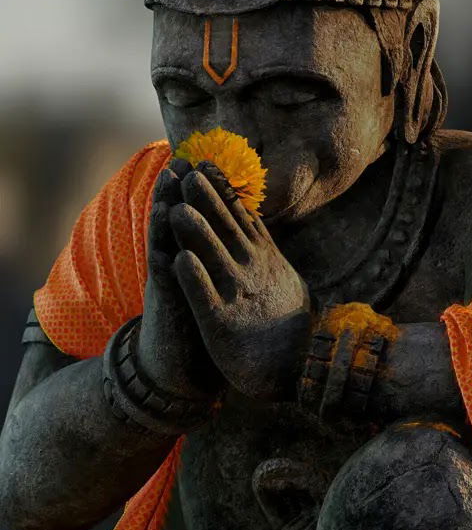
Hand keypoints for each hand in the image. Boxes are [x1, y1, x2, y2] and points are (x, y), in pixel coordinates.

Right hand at [136, 161, 220, 401]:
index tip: (212, 164)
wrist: (179, 371)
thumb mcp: (219, 292)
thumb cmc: (206, 330)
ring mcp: (170, 283)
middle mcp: (180, 267)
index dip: (207, 196)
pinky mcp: (167, 304)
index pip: (203, 223)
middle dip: (183, 191)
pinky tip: (166, 234)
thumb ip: (226, 267)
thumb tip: (247, 244)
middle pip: (181, 222)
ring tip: (169, 179)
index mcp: (198, 263)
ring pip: (167, 239)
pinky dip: (165, 253)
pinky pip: (165, 275)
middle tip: (185, 158)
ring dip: (166, 209)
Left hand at [169, 164, 311, 401]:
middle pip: (226, 228)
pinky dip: (193, 278)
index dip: (222, 190)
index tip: (206, 164)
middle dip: (207, 200)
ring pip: (214, 257)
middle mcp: (253, 271)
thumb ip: (268, 251)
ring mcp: (238, 296)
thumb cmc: (288, 325)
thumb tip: (258, 227)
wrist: (300, 369)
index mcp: (265, 258)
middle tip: (189, 173)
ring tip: (177, 208)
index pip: (241, 216)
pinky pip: (206, 297)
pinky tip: (178, 261)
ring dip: (196, 232)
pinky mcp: (223, 324)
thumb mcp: (284, 278)